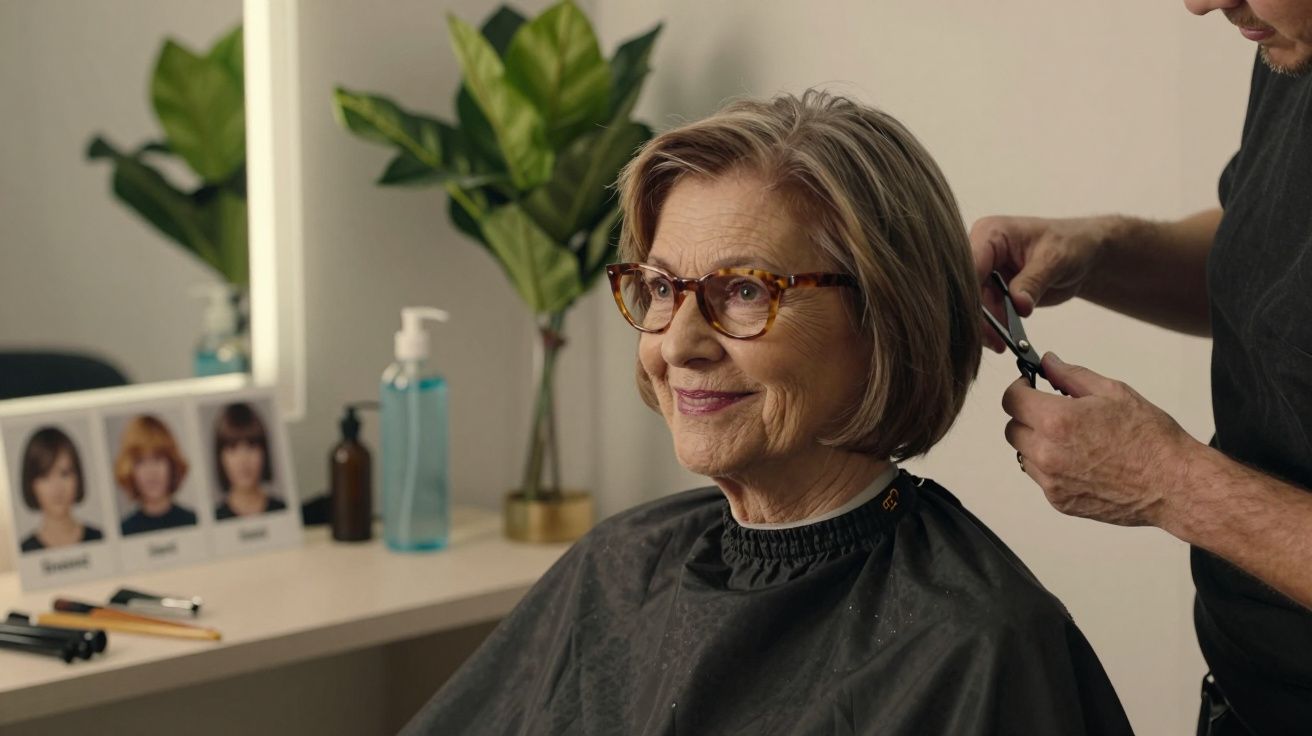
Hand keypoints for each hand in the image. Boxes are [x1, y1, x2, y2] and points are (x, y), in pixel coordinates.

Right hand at [969, 215, 1119, 351]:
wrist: (1083, 254)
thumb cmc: (1071, 244)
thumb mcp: (1055, 259)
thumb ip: (1034, 281)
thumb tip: (1018, 306)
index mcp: (990, 233)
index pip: (970, 263)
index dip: (971, 290)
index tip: (980, 318)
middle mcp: (981, 251)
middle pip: (968, 287)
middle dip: (978, 314)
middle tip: (993, 340)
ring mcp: (985, 272)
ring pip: (974, 304)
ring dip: (985, 326)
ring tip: (1000, 345)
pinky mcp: (992, 290)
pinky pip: (985, 312)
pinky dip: (993, 328)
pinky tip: (1001, 341)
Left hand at [1002, 353, 1199, 527]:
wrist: (1173, 484)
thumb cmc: (1150, 439)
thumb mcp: (1113, 392)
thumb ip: (1071, 375)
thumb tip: (1047, 362)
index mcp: (1057, 421)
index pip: (1011, 400)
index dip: (1019, 389)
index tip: (1028, 387)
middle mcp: (1047, 453)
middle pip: (1013, 428)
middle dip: (1027, 416)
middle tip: (1053, 411)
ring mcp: (1051, 481)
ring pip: (1024, 454)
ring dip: (1037, 442)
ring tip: (1072, 439)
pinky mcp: (1059, 501)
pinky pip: (1040, 477)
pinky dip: (1050, 466)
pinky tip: (1080, 461)